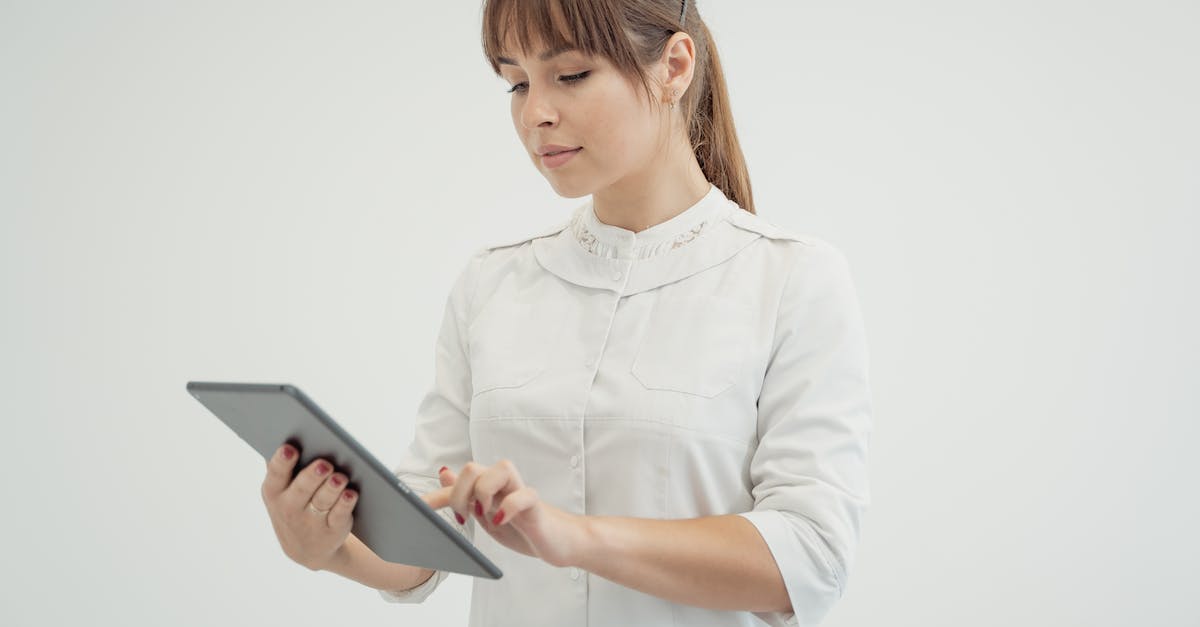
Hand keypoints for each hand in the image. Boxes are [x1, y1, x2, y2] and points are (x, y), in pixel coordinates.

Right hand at [261, 443, 358, 570]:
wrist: (306, 547)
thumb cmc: (294, 503)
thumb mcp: (280, 490)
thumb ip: (283, 465)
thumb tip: (292, 431)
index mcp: (274, 491)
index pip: (276, 474)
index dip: (283, 461)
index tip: (290, 448)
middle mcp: (290, 507)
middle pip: (302, 488)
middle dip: (313, 476)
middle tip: (324, 463)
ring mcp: (311, 521)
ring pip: (323, 501)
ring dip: (332, 488)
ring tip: (340, 477)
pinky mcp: (332, 530)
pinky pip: (339, 515)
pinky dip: (345, 504)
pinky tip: (351, 494)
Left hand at [427, 461, 587, 567]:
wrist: (558, 540)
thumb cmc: (523, 526)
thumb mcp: (486, 514)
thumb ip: (467, 495)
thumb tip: (444, 472)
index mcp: (488, 486)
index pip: (458, 480)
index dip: (435, 496)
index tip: (418, 510)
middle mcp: (503, 483)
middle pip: (473, 467)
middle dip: (460, 494)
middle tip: (464, 518)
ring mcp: (520, 492)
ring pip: (500, 469)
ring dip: (484, 493)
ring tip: (484, 515)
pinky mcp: (536, 505)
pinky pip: (523, 495)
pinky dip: (507, 508)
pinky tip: (500, 521)